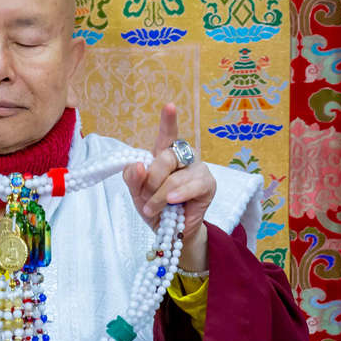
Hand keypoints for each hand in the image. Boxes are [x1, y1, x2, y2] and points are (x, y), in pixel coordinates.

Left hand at [122, 103, 215, 271]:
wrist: (170, 234)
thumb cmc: (154, 208)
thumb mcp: (137, 194)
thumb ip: (133, 178)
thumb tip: (138, 166)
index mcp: (163, 155)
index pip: (166, 134)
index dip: (168, 120)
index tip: (169, 106)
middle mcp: (181, 158)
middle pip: (164, 157)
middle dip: (151, 181)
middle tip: (146, 200)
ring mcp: (196, 169)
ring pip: (175, 176)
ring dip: (161, 196)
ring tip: (154, 209)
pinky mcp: (208, 184)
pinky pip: (193, 185)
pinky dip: (180, 193)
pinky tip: (174, 201)